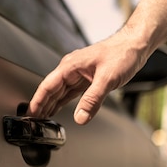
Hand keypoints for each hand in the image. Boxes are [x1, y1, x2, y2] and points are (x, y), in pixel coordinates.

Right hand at [28, 31, 149, 124]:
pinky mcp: (87, 78)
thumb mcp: (107, 79)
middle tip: (33, 121)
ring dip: (51, 105)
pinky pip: (71, 92)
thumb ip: (92, 100)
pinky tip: (58, 109)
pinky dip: (63, 102)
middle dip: (41, 105)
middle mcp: (71, 69)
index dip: (38, 101)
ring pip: (60, 92)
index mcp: (70, 66)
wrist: (136, 45)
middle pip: (51, 90)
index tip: (30, 113)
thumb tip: (80, 117)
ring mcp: (79, 73)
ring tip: (42, 118)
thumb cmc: (122, 53)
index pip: (48, 86)